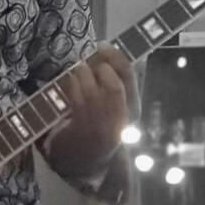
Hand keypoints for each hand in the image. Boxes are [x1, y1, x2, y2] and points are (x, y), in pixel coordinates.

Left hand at [54, 43, 138, 173]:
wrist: (87, 160)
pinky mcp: (83, 131)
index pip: (130, 78)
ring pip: (94, 94)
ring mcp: (102, 127)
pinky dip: (73, 87)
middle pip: (116, 87)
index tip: (103, 45)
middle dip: (101, 67)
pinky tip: (72, 81)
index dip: (117, 57)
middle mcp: (121, 120)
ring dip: (84, 75)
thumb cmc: (101, 124)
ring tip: (79, 69)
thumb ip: (116, 81)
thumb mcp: (115, 104)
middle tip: (89, 60)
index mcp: (132, 108)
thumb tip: (108, 52)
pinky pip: (78, 103)